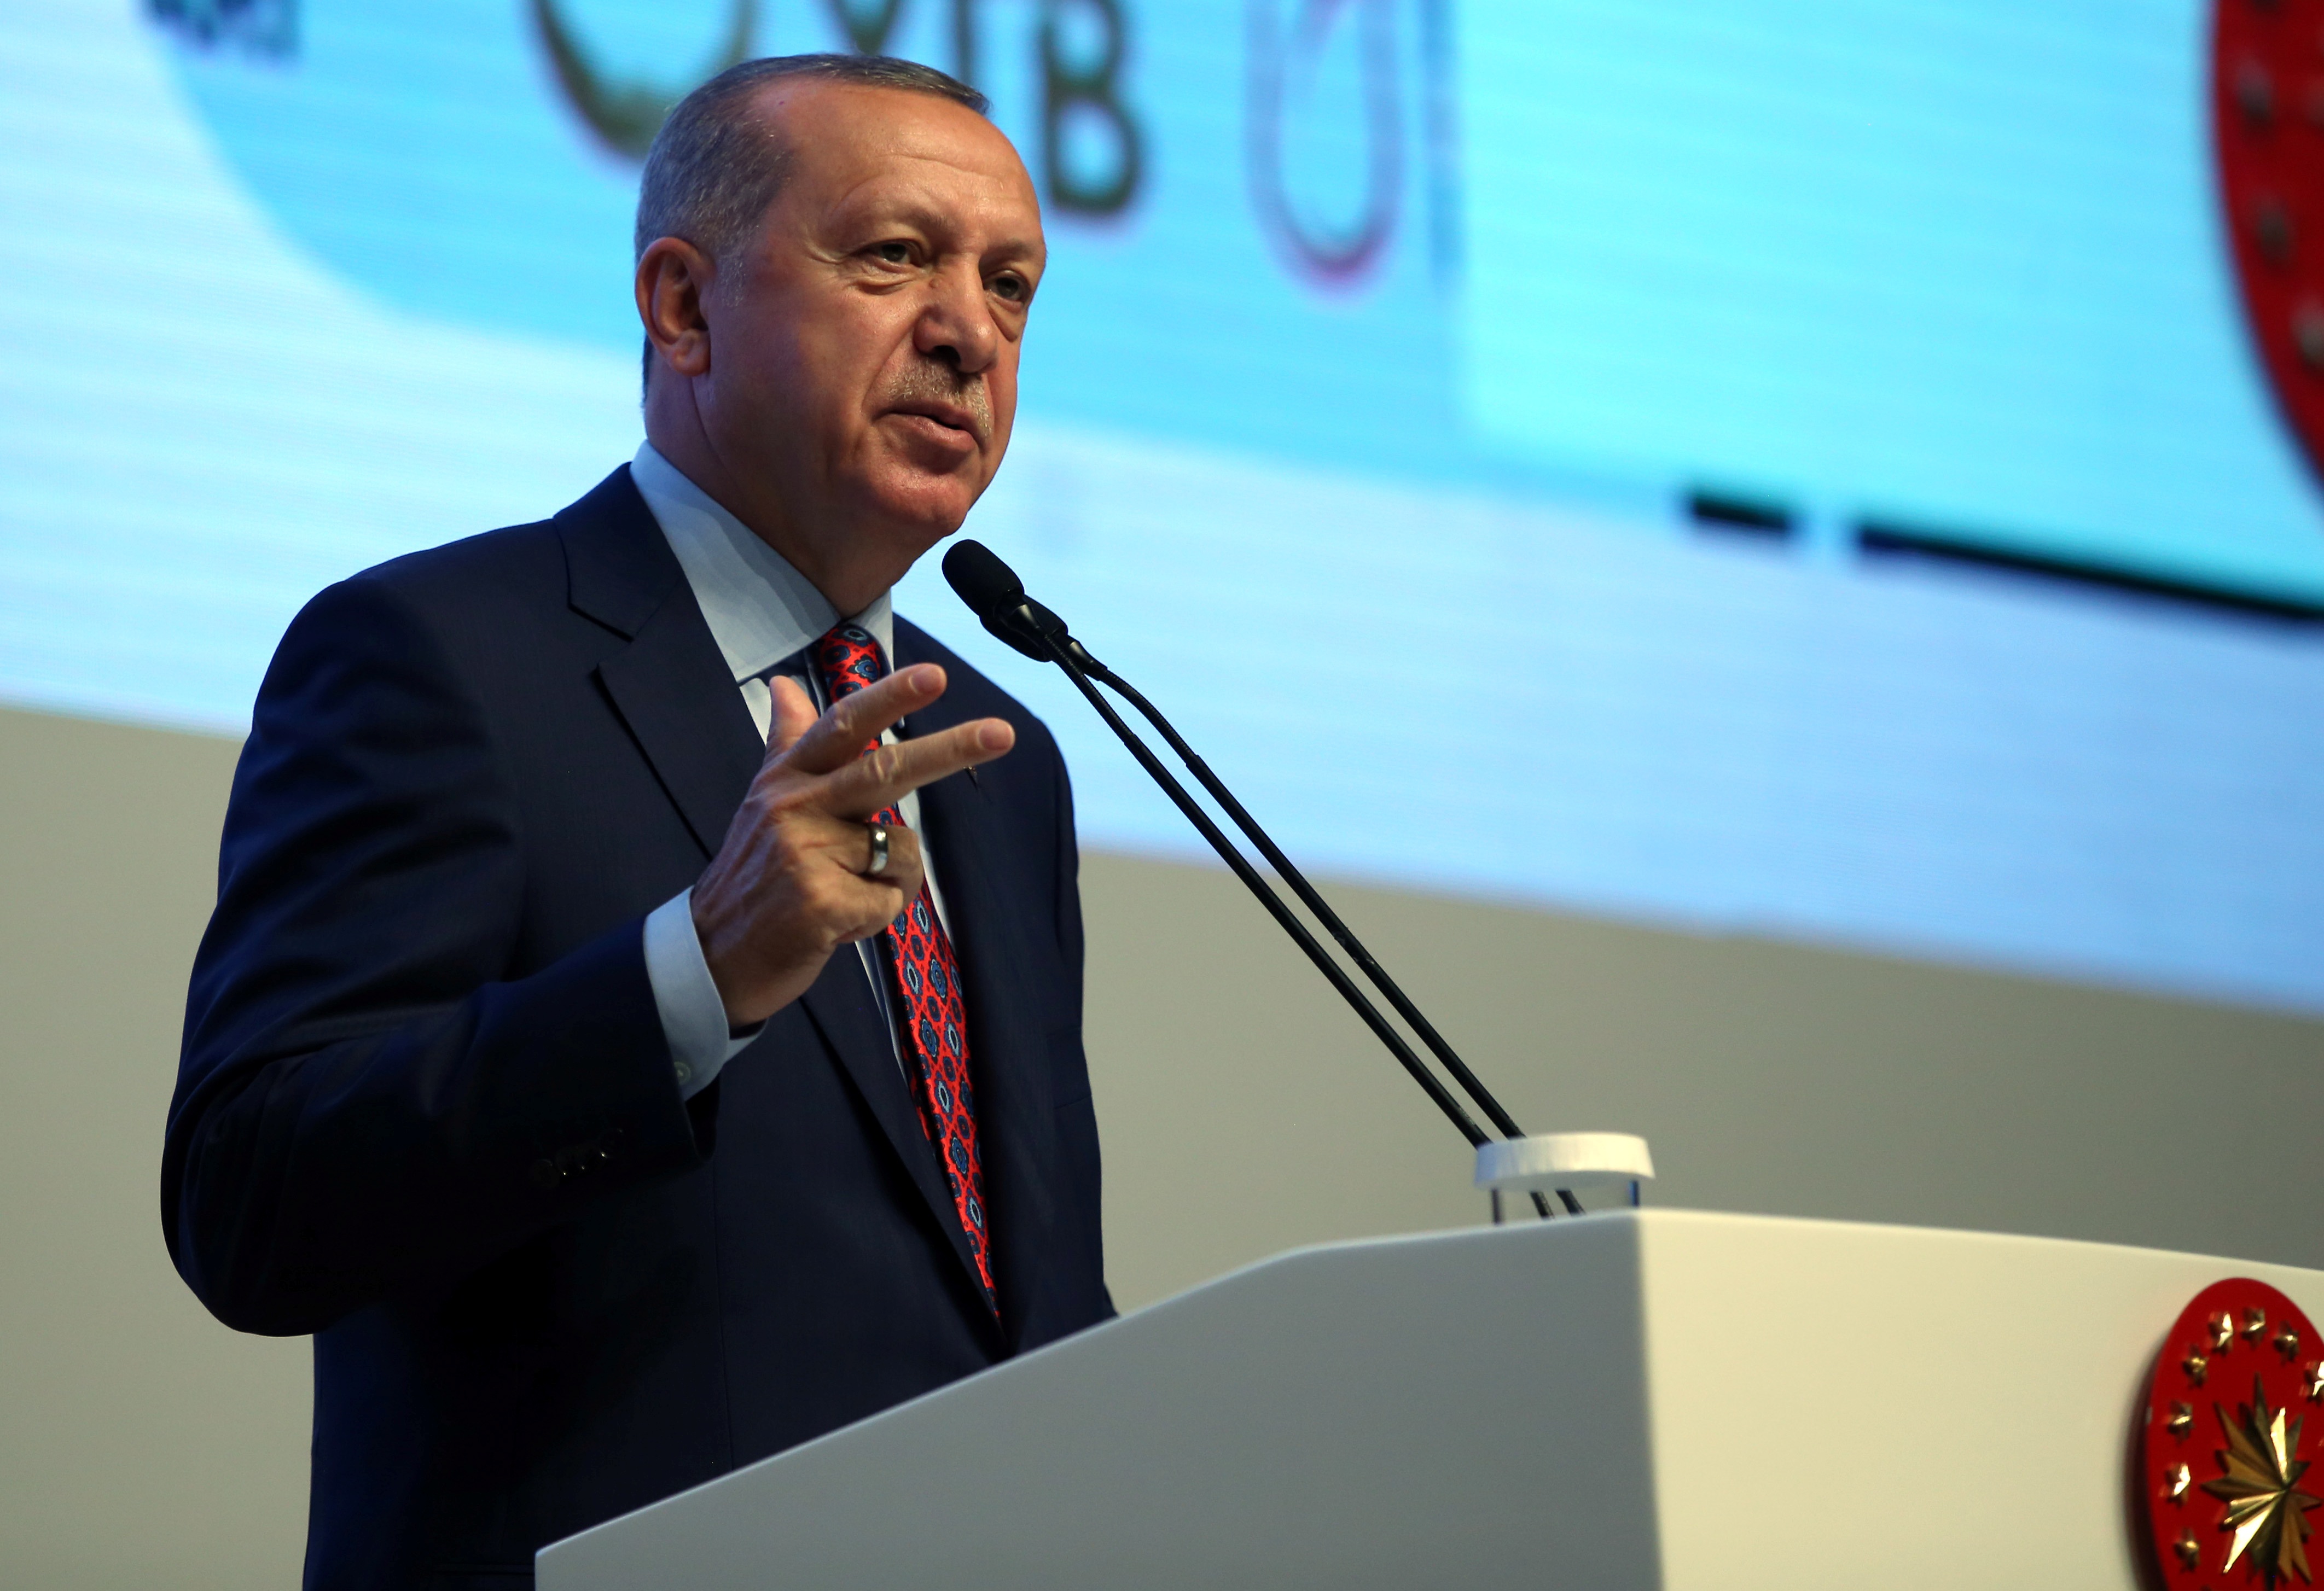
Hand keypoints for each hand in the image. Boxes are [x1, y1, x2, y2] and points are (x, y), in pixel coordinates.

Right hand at [690, 664, 1014, 1026]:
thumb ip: (787, 743)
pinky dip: (875, 918)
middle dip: (950, 749)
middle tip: (1003, 733)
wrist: (712, 957)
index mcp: (787, 779)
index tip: (936, 675)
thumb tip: (785, 685)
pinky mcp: (820, 902)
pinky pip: (890, 901)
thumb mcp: (764, 802)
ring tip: (842, 896)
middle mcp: (795, 806)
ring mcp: (805, 853)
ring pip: (901, 850)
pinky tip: (836, 924)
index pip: (842, 726)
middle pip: (886, 770)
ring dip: (889, 882)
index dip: (890, 698)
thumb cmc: (755, 877)